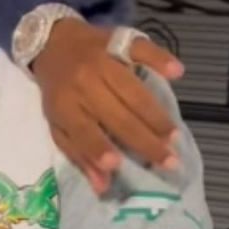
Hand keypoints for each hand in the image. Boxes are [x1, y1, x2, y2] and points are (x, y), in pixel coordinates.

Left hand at [32, 21, 184, 193]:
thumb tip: (103, 187)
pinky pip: (140, 49)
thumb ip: (80, 154)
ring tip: (174, 136)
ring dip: (156, 114)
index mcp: (65, 106)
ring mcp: (102, 60)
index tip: (118, 165)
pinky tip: (177, 73)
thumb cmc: (59, 90)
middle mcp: (83, 84)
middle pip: (117, 116)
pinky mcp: (117, 41)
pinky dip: (159, 59)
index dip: (99, 147)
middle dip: (145, 140)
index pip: (84, 131)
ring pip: (133, 91)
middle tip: (170, 161)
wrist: (51, 41)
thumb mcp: (58, 124)